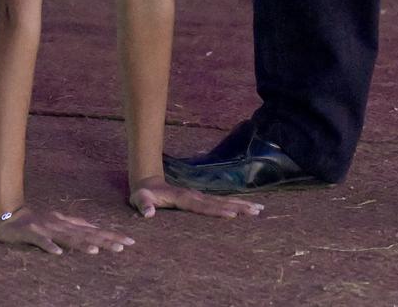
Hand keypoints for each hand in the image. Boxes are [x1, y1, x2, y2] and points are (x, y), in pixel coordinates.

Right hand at [0, 205, 135, 255]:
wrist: (9, 214)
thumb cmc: (36, 221)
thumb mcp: (58, 223)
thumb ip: (75, 226)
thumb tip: (95, 229)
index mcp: (68, 223)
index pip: (94, 231)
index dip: (111, 236)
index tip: (129, 242)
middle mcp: (61, 225)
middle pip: (86, 234)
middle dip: (105, 240)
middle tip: (123, 246)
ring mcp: (47, 228)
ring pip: (67, 237)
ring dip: (81, 244)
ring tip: (96, 251)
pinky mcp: (32, 233)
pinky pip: (41, 241)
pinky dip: (49, 246)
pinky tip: (58, 253)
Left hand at [129, 176, 264, 220]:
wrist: (148, 181)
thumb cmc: (143, 194)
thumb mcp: (139, 199)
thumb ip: (143, 205)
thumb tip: (149, 214)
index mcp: (183, 198)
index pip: (202, 206)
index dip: (217, 211)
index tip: (233, 215)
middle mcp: (195, 196)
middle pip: (220, 202)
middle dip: (238, 207)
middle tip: (257, 211)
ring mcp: (199, 196)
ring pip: (223, 201)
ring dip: (241, 205)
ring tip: (259, 209)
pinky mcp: (201, 200)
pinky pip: (220, 203)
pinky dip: (234, 205)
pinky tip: (246, 209)